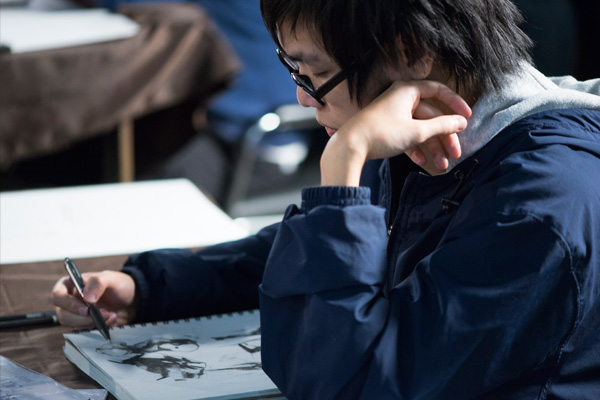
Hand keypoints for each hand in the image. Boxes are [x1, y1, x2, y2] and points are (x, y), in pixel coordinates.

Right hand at [50, 270, 136, 327]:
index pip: (57, 296)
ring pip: (73, 326)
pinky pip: (85, 332)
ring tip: (111, 315)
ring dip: (93, 323)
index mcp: (70, 285)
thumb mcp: (110, 278)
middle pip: (63, 315)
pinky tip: (111, 321)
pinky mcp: (85, 325)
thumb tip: (86, 298)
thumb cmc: (118, 285)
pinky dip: (98, 328)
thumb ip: (97, 283)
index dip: (68, 304)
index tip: (85, 308)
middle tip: (103, 313)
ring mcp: (76, 315)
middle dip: (84, 318)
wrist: (131, 299)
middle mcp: (69, 301)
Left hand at [321, 80, 471, 185]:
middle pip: (431, 116)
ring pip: (419, 129)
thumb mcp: (416, 131)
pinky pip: (406, 137)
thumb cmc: (379, 133)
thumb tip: (460, 122)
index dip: (455, 103)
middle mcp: (400, 100)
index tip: (467, 117)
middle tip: (455, 152)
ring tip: (441, 164)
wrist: (349, 148)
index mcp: (407, 91)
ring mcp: (392, 115)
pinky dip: (416, 149)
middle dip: (444, 136)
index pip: (438, 91)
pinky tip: (423, 162)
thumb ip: (442, 125)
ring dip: (432, 147)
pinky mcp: (385, 129)